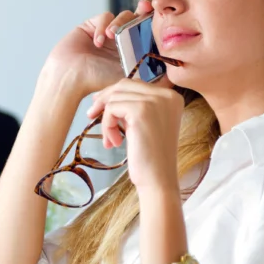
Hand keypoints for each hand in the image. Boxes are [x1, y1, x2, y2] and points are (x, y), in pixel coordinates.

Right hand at [38, 0, 154, 104]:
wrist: (70, 77)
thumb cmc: (97, 82)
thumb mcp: (130, 77)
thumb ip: (149, 72)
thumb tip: (174, 74)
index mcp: (131, 53)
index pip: (147, 33)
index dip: (154, 22)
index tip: (159, 16)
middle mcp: (120, 42)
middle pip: (136, 19)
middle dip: (142, 10)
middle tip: (145, 7)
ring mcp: (106, 32)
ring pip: (121, 16)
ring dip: (119, 23)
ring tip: (112, 36)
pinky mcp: (92, 25)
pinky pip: (104, 16)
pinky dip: (103, 25)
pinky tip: (98, 41)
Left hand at [86, 77, 184, 193]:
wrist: (158, 179)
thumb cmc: (151, 158)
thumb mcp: (145, 124)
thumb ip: (134, 107)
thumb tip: (107, 94)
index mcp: (171, 97)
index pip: (136, 85)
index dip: (114, 94)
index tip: (99, 105)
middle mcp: (167, 95)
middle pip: (124, 86)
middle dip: (105, 100)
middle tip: (91, 115)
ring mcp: (155, 101)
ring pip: (115, 98)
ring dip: (106, 120)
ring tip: (111, 140)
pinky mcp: (142, 111)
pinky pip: (112, 109)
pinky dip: (107, 125)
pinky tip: (115, 143)